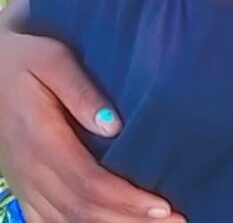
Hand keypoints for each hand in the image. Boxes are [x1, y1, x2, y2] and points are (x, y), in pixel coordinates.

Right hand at [0, 29, 184, 222]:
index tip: (163, 205)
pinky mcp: (23, 187)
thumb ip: (81, 90)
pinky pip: (49, 222)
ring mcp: (24, 183)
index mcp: (40, 138)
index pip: (88, 183)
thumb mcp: (52, 59)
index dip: (126, 199)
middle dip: (130, 220)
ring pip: (68, 221)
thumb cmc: (26, 58)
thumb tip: (114, 125)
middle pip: (82, 210)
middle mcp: (30, 170)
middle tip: (176, 220)